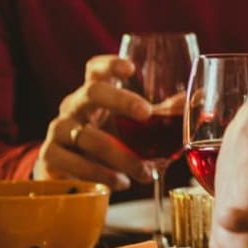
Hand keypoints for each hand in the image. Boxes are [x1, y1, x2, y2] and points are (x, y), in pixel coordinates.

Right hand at [33, 55, 153, 189]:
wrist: (69, 176)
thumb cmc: (108, 142)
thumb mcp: (133, 127)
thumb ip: (163, 114)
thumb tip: (198, 100)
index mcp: (95, 94)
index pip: (96, 70)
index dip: (110, 64)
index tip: (131, 68)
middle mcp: (74, 106)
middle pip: (91, 92)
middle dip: (120, 100)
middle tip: (147, 113)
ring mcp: (59, 130)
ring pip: (86, 136)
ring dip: (120, 155)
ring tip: (144, 172)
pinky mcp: (49, 157)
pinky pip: (71, 163)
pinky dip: (99, 174)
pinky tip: (119, 182)